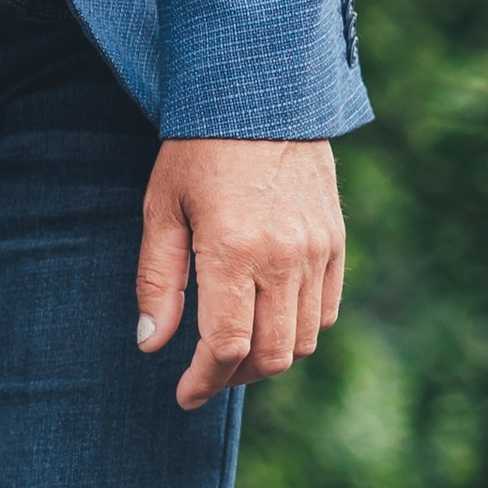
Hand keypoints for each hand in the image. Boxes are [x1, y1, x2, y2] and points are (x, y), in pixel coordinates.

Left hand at [137, 137, 344, 409]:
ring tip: (233, 352)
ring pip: (304, 339)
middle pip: (271, 354)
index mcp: (234, 250)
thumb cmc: (198, 148)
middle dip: (234, 377)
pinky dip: (300, 329)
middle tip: (204, 377)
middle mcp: (285, 257)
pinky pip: (327, 310)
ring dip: (268, 357)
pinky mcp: (336, 241)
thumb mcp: (161, 208)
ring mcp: (318, 250)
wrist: (262, 92)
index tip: (184, 395)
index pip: (226, 346)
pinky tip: (267, 320)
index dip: (203, 381)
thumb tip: (151, 344)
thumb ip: (157, 281)